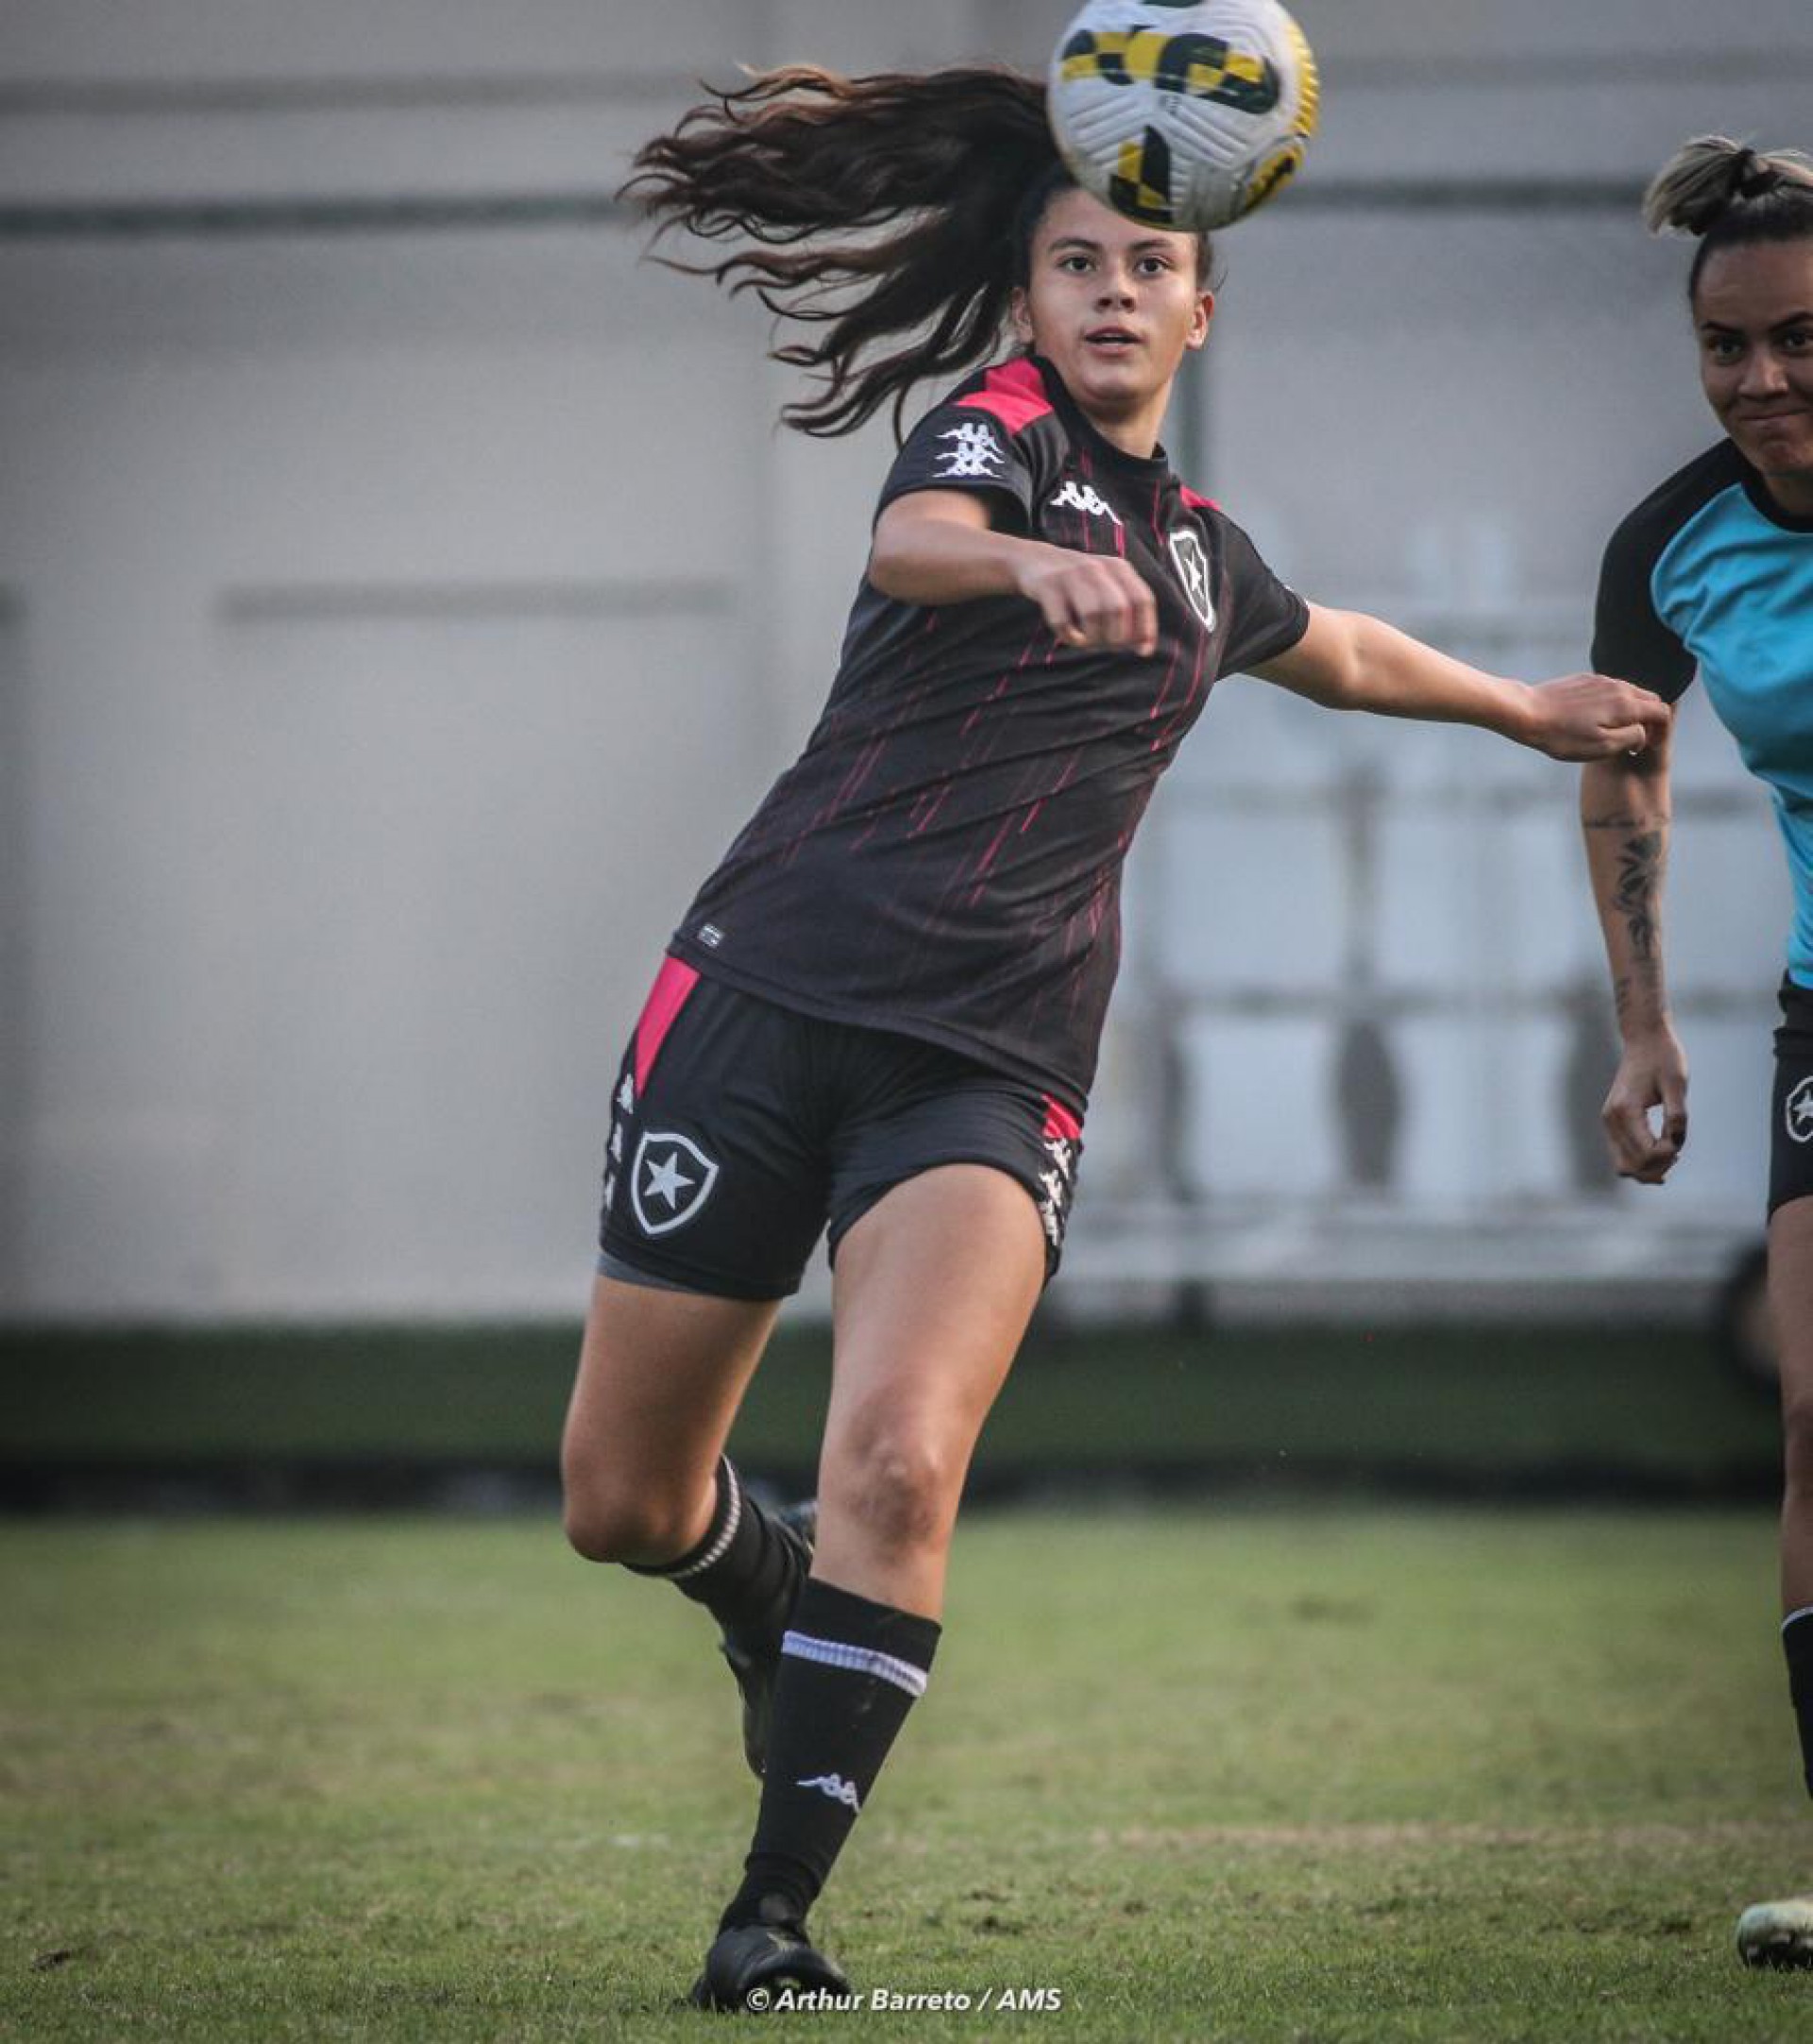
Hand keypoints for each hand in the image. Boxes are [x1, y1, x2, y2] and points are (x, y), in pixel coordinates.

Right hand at [1016, 546, 1157, 654]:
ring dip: (1093, 638)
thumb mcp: (1106, 585)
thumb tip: (1143, 647)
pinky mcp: (1048, 586)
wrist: (1035, 560)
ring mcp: (1071, 575)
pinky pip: (1062, 621)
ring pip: (1093, 614)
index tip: (1143, 652)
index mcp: (1118, 568)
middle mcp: (1097, 568)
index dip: (1146, 629)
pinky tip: (1070, 636)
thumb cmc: (1077, 582)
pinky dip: (1069, 637)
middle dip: (1117, 637)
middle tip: (1107, 645)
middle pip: (1119, 609)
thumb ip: (1127, 611)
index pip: (1142, 599)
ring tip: (1087, 641)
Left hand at [1524, 674, 1670, 760]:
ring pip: (1629, 692)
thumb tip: (1643, 732)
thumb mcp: (1601, 747)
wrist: (1526, 712)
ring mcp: (1601, 680)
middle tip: (1634, 740)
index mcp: (1626, 704)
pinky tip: (1594, 718)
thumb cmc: (1562, 735)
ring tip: (1614, 731)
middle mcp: (1618, 687)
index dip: (1661, 731)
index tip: (1646, 746)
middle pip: (1649, 699)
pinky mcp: (1585, 679)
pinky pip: (1609, 689)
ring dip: (1631, 711)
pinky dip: (1612, 703)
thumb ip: (1631, 738)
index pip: (1662, 711)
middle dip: (1649, 719)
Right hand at [1600, 1027, 1688, 1183]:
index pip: (1645, 1152)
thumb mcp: (1677, 1084)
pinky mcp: (1612, 1122)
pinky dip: (1640, 1160)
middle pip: (1630, 1165)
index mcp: (1625, 1110)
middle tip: (1677, 1154)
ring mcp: (1609, 1122)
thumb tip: (1676, 1144)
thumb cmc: (1663, 1058)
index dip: (1667, 1155)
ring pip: (1623, 1165)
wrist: (1644, 1039)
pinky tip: (1660, 1151)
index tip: (1680, 1141)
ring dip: (1647, 1168)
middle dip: (1656, 1168)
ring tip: (1670, 1156)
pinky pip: (1622, 1154)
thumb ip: (1677, 1115)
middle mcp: (1611, 1119)